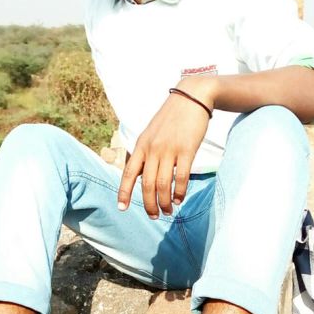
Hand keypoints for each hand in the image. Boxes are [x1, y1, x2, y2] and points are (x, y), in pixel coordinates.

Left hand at [117, 79, 213, 217]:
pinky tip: (179, 199)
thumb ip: (146, 152)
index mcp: (141, 145)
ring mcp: (169, 149)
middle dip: (149, 204)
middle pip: (147, 185)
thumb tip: (141, 175)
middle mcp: (152, 149)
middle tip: (154, 216)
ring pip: (163, 184)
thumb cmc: (172, 118)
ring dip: (164, 202)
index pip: (128, 173)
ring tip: (168, 211)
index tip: (121, 208)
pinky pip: (180, 177)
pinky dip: (179, 192)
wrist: (192, 97)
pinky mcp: (186, 149)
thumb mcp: (151, 133)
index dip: (124, 192)